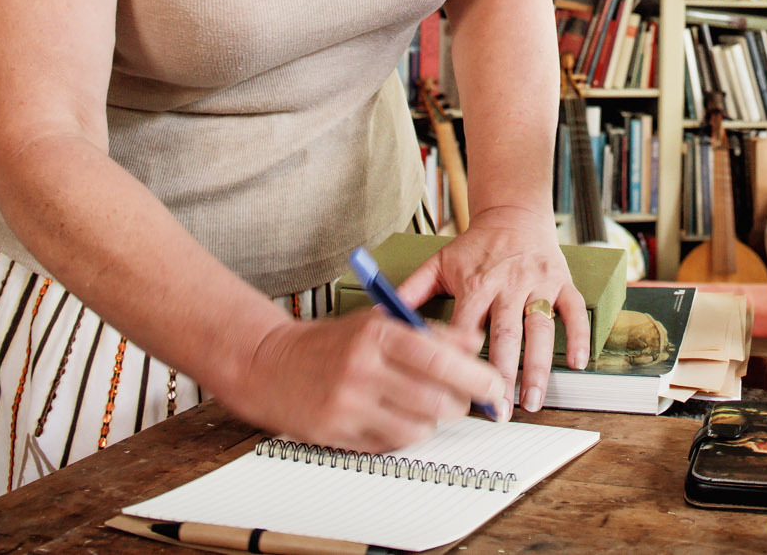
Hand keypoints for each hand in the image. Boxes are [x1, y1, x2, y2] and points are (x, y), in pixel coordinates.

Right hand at [227, 307, 502, 453]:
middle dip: (463, 403)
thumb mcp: (379, 322)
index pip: (440, 357)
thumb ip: (429, 330)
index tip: (495, 385)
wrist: (271, 365)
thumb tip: (475, 340)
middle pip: (437, 398)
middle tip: (468, 400)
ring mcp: (349, 405)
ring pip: (419, 427)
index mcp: (377, 334)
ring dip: (435, 420)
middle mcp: (363, 369)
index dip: (476, 376)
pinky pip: (392, 444)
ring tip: (429, 405)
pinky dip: (406, 433)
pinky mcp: (339, 433)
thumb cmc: (333, 343)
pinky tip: (398, 417)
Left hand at [395, 205, 583, 415]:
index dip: (461, 361)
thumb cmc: (476, 246)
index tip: (457, 393)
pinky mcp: (562, 281)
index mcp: (476, 282)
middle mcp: (508, 283)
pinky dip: (578, 335)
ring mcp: (538, 283)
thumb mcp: (439, 263)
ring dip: (537, 366)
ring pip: (540, 328)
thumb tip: (380, 316)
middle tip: (499, 408)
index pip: (467, 328)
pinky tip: (577, 362)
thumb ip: (411, 291)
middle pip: (506, 333)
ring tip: (532, 400)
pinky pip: (574, 310)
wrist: (513, 213)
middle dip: (503, 374)